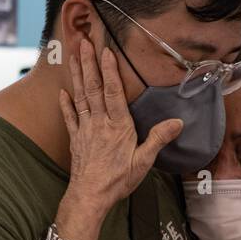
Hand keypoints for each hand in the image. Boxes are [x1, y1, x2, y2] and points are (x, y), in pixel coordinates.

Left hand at [57, 37, 181, 219]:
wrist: (90, 196)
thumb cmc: (118, 180)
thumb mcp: (144, 161)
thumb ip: (158, 139)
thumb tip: (177, 122)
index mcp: (118, 126)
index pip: (113, 92)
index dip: (110, 70)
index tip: (106, 51)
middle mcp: (100, 123)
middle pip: (94, 88)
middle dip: (89, 63)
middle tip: (84, 42)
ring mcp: (85, 129)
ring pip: (80, 96)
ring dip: (77, 75)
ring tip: (73, 56)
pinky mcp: (76, 139)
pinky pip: (70, 117)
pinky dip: (65, 103)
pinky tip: (63, 91)